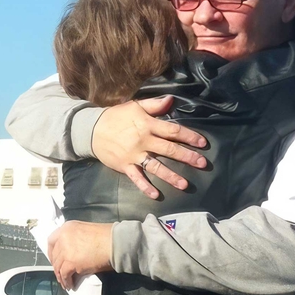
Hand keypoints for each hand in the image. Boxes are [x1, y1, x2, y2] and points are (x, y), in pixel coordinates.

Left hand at [48, 220, 113, 290]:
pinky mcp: (71, 262)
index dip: (51, 252)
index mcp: (67, 227)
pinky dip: (66, 281)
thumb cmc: (107, 237)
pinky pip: (64, 274)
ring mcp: (66, 250)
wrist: (115, 242)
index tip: (54, 260)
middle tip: (60, 273)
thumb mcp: (86, 232)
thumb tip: (74, 254)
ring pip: (58, 266)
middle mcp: (63, 237)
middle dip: (57, 266)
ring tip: (65, 282)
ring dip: (60, 276)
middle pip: (55, 255)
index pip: (51, 240)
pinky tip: (70, 284)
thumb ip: (76, 239)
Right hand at [91, 96, 207, 199]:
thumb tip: (172, 100)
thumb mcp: (134, 106)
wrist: (91, 130)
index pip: (173, 131)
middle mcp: (143, 141)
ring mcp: (134, 155)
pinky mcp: (125, 165)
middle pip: (169, 149)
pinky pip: (136, 178)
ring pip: (155, 166)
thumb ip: (154, 105)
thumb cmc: (116, 117)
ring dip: (171, 176)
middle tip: (202, 163)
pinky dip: (145, 187)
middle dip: (187, 157)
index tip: (203, 143)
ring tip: (184, 184)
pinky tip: (155, 195)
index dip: (189, 136)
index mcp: (147, 125)